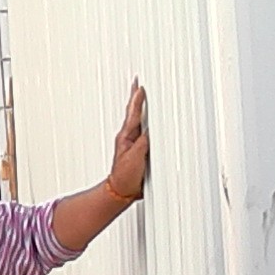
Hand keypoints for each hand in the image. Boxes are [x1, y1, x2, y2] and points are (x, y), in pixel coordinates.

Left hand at [108, 79, 148, 199]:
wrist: (122, 191)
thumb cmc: (125, 176)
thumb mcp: (136, 156)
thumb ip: (144, 141)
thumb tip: (152, 129)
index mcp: (126, 135)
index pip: (133, 113)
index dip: (137, 99)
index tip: (140, 86)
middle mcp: (129, 137)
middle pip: (134, 113)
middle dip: (136, 98)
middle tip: (138, 84)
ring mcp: (133, 144)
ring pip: (138, 121)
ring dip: (140, 108)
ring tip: (141, 96)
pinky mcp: (138, 151)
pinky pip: (144, 132)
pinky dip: (146, 123)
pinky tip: (149, 122)